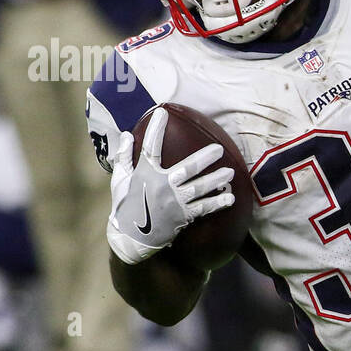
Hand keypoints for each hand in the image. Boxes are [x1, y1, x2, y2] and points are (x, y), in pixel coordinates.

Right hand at [106, 107, 234, 264]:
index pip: (151, 147)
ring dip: (217, 179)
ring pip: (200, 188)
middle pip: (188, 168)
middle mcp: (162, 186)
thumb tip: (126, 135)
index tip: (162, 112)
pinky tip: (230, 197)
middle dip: (205, 158)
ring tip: (230, 172)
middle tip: (219, 149)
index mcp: (145, 174)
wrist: (132, 237)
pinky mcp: (183, 216)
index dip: (156, 129)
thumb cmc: (125, 205)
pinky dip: (218, 203)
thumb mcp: (120, 180)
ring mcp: (174, 202)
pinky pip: (204, 208)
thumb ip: (124, 157)